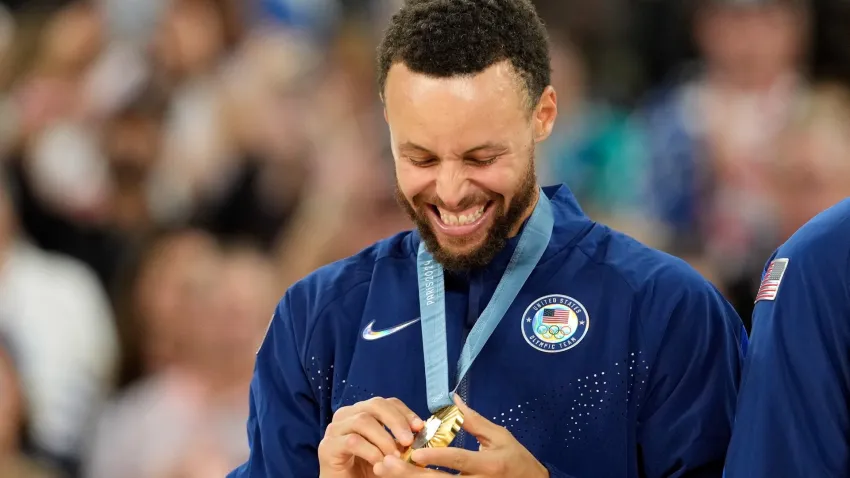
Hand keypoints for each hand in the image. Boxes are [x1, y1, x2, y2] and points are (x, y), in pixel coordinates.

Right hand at [318, 397, 424, 477]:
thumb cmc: (368, 471)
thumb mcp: (391, 454)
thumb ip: (403, 442)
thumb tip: (422, 432)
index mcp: (362, 412)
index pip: (386, 402)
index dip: (404, 411)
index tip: (419, 427)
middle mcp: (346, 415)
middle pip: (375, 405)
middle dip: (396, 421)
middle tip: (409, 441)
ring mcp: (335, 429)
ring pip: (363, 421)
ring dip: (384, 439)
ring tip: (395, 457)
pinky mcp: (328, 446)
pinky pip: (352, 441)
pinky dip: (371, 452)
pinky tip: (379, 463)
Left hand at [373, 395, 548, 477]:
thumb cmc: (516, 460)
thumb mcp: (500, 437)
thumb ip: (475, 421)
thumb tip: (454, 401)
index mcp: (489, 464)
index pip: (460, 460)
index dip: (437, 457)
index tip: (415, 452)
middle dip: (411, 474)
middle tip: (387, 464)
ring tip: (385, 472)